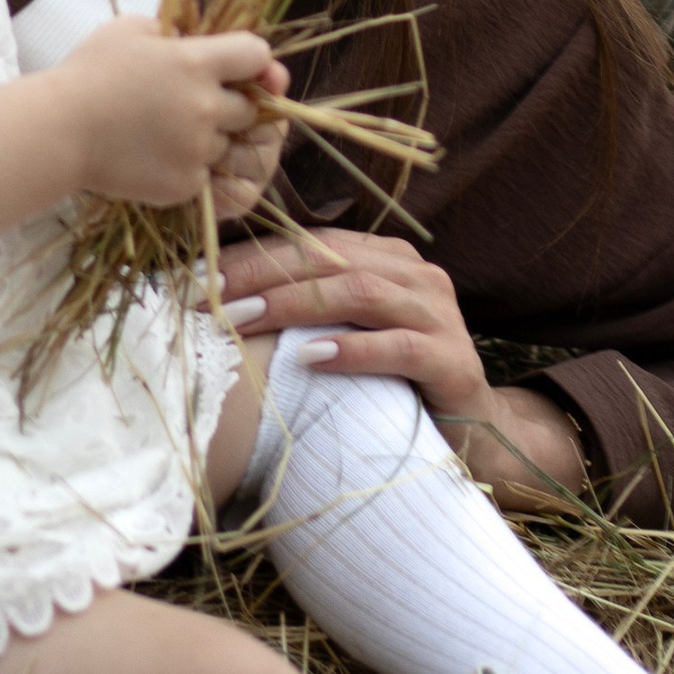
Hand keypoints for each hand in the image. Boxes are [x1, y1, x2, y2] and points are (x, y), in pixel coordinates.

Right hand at [54, 13, 285, 209]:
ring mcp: (198, 149)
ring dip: (208, 140)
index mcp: (197, 62)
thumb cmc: (88, 73)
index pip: (258, 55)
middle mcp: (206, 106)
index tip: (237, 70)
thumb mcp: (130, 29)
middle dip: (231, 105)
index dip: (252, 62)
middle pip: (251, 108)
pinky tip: (154, 156)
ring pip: (227, 146)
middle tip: (192, 105)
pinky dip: (187, 168)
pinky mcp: (185, 184)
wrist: (58, 131)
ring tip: (166, 133)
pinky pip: (204, 176)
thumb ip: (173, 30)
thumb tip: (195, 39)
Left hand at [215, 229, 588, 507]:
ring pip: (360, 292)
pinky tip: (312, 358)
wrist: (474, 432)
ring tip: (244, 319)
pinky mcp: (453, 361)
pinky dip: (354, 349)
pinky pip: (400, 346)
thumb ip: (308, 309)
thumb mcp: (350, 335)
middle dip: (262, 273)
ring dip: (295, 304)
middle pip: (330, 259)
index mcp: (388, 258)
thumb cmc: (396, 383)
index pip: (312, 241)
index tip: (199, 274)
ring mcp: (440, 315)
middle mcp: (417, 275)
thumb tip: (223, 300)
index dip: (254, 253)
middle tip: (209, 295)